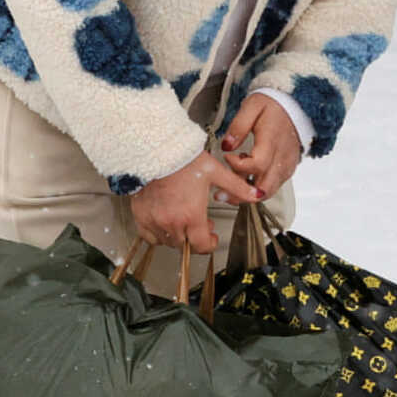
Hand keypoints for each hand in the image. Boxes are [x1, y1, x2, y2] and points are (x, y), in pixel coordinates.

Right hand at [128, 149, 253, 252]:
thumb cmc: (182, 160)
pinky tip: (165, 222)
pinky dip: (159, 234)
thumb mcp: (215, 171)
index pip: (201, 246)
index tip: (212, 237)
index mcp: (191, 215)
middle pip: (186, 246)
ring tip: (184, 219)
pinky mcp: (140, 216)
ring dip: (179, 236)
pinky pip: (150, 237)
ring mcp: (154, 221)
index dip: (210, 244)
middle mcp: (171, 222)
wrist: (153, 150)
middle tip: (200, 223)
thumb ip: (237, 186)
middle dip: (196, 238)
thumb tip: (256, 194)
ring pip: (169, 242)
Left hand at [219, 94, 302, 203]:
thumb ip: (238, 125)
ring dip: (248, 194)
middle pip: (263, 187)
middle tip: (221, 193)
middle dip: (240, 193)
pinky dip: (257, 189)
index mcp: (272, 142)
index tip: (226, 157)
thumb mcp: (252, 106)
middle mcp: (282, 158)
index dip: (238, 166)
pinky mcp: (287, 170)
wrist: (296, 107)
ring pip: (268, 192)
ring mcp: (286, 166)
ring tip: (229, 190)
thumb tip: (226, 144)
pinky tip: (245, 181)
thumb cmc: (274, 106)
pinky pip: (273, 187)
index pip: (257, 165)